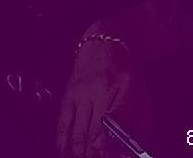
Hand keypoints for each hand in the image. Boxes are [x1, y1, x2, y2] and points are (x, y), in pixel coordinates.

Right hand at [57, 39, 131, 157]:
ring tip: (78, 157)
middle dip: (88, 152)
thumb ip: (128, 113)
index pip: (99, 126)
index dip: (101, 147)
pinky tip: (62, 149)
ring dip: (74, 148)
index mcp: (102, 91)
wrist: (100, 46)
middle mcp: (84, 94)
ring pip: (70, 128)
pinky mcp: (66, 96)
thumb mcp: (132, 88)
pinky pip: (61, 120)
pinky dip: (61, 136)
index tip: (105, 155)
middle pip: (83, 131)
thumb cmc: (120, 68)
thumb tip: (127, 138)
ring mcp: (72, 96)